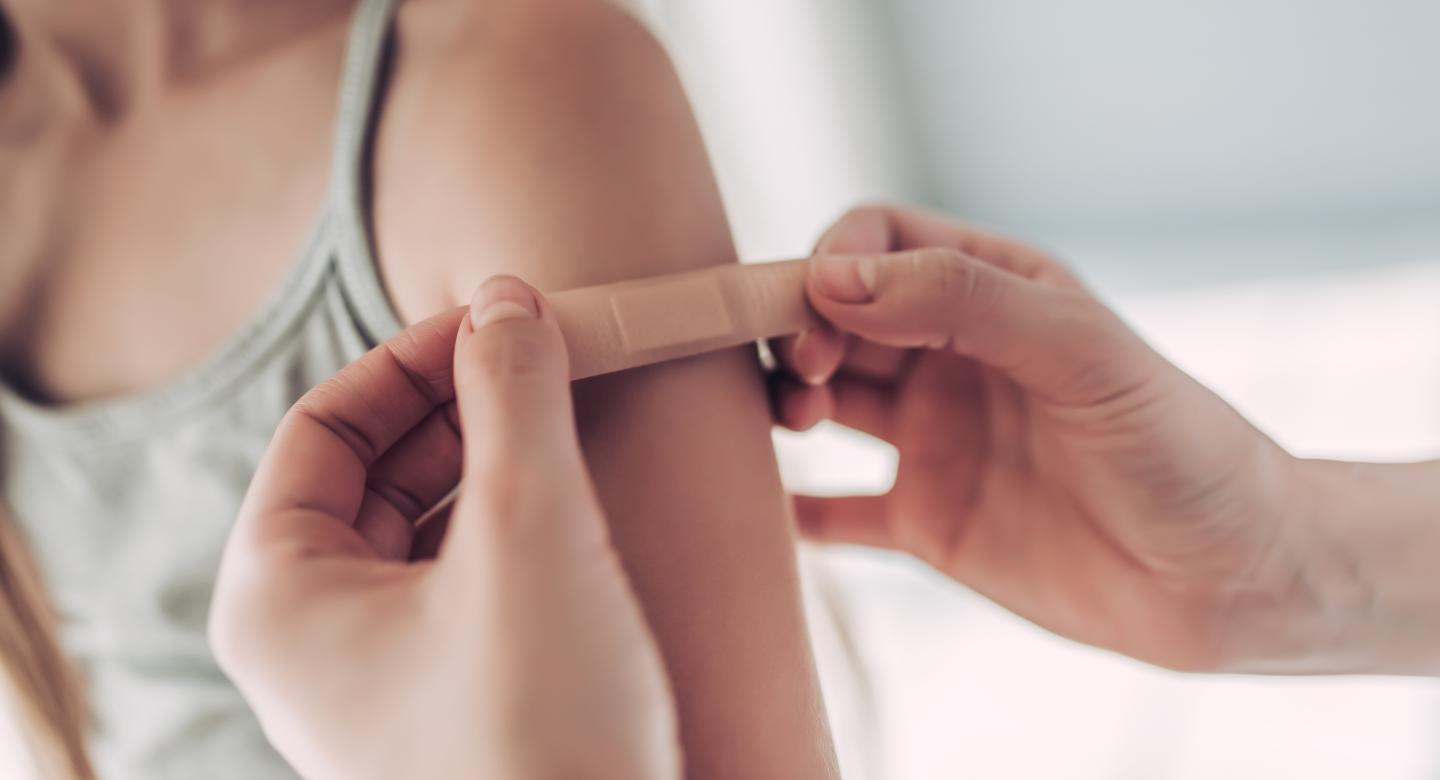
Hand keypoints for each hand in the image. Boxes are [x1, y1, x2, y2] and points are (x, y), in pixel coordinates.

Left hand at [210, 278, 678, 779]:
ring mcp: (371, 676)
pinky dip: (507, 523)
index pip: (323, 427)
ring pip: (419, 524)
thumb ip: (516, 398)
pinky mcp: (438, 700)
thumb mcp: (530, 533)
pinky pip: (455, 579)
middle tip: (546, 356)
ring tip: (567, 416)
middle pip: (370, 472)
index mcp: (276, 595)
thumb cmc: (544, 725)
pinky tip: (570, 500)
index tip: (502, 317)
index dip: (413, 356)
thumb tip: (510, 299)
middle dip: (459, 404)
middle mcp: (306, 638)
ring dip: (491, 458)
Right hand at [772, 206, 1344, 671]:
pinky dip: (795, 509)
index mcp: (993, 293)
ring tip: (789, 423)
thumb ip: (962, 301)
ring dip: (781, 402)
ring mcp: (936, 441)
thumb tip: (835, 277)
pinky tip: (761, 510)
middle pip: (833, 318)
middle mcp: (952, 359)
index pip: (879, 242)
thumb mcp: (1080, 351)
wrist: (1229, 579)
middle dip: (794, 329)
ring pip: (823, 402)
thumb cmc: (1179, 446)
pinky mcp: (929, 523)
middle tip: (799, 373)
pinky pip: (841, 511)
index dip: (830, 260)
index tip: (816, 303)